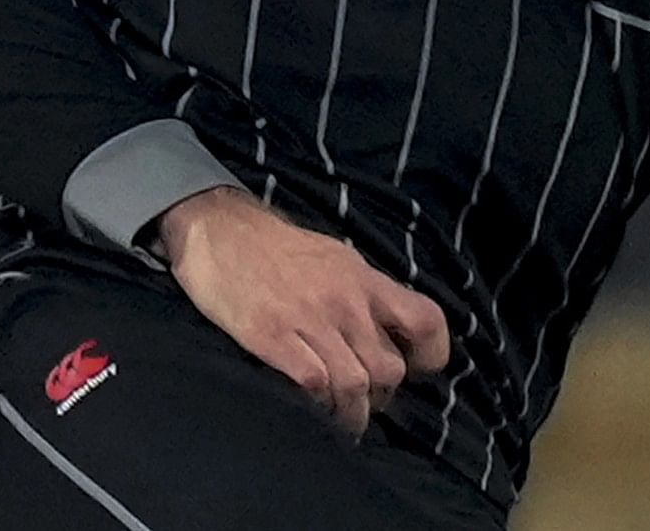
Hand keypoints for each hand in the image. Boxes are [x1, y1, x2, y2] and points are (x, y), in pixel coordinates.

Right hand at [152, 187, 450, 437]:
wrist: (219, 229)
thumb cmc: (276, 247)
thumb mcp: (335, 258)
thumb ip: (363, 293)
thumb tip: (386, 332)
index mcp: (365, 278)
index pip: (425, 319)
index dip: (430, 355)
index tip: (414, 371)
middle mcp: (345, 300)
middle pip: (389, 369)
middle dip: (381, 397)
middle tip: (363, 403)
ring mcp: (309, 319)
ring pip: (356, 385)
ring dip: (350, 413)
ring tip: (338, 419)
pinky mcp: (272, 336)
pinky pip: (314, 383)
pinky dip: (318, 403)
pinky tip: (310, 405)